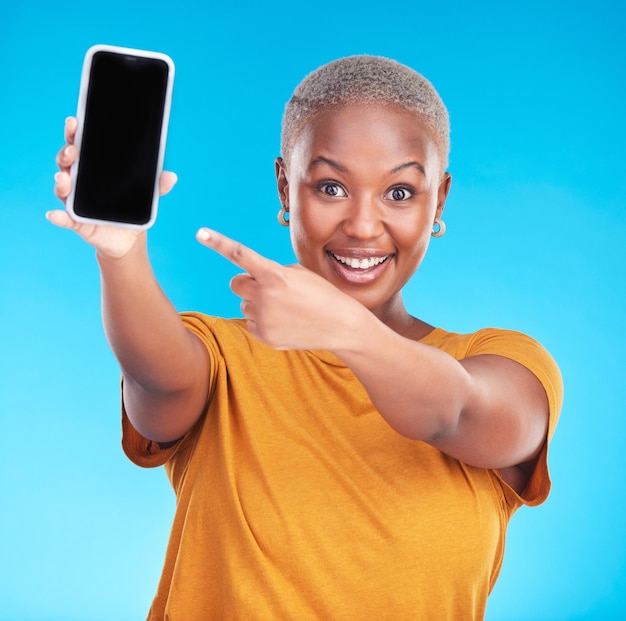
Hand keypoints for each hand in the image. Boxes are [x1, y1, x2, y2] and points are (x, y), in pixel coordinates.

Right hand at [48, 117, 177, 259]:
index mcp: (93, 169)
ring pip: (63, 189)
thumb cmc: (131, 209)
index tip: (75, 121)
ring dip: (61, 183)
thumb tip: (171, 176)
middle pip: (67, 163)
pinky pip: (65, 219)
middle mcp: (79, 182)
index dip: (75, 134)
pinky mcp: (76, 222)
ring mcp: (76, 201)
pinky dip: (59, 217)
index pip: (81, 146)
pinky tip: (54, 215)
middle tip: (73, 150)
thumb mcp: (146, 196)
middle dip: (66, 154)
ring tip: (64, 179)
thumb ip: (157, 186)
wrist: (128, 239)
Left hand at [196, 228, 365, 350]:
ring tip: (285, 308)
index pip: (239, 254)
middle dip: (248, 283)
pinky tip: (284, 322)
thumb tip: (249, 284)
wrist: (339, 324)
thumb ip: (269, 273)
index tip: (200, 233)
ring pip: (244, 304)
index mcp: (273, 274)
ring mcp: (262, 318)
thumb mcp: (297, 274)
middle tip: (269, 288)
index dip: (218, 243)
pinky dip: (263, 321)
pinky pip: (251, 322)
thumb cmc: (319, 293)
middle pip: (235, 283)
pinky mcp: (263, 336)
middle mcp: (264, 295)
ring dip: (258, 303)